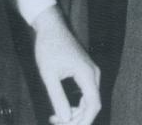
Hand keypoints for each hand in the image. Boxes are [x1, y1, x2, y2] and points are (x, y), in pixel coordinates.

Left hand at [31, 7, 101, 124]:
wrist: (50, 26)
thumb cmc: (48, 46)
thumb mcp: (49, 74)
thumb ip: (57, 97)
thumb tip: (65, 118)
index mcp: (87, 74)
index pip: (93, 105)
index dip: (84, 121)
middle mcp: (93, 74)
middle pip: (92, 105)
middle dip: (76, 118)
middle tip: (55, 122)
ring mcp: (91, 73)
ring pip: (89, 101)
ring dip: (75, 113)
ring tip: (55, 117)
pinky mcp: (85, 72)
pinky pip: (85, 94)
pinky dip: (75, 104)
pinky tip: (61, 109)